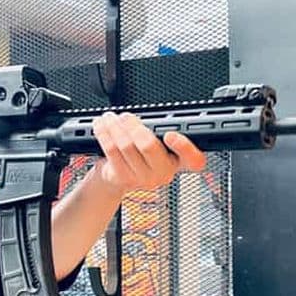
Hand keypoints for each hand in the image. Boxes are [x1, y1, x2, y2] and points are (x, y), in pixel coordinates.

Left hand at [92, 112, 206, 193]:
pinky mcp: (124, 178)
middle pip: (149, 146)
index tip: (170, 135)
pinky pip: (112, 151)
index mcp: (179, 161)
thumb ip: (158, 132)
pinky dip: (104, 135)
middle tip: (125, 116)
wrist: (118, 177)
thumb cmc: (141, 155)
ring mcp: (144, 179)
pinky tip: (101, 127)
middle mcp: (164, 173)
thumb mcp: (157, 143)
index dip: (184, 147)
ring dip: (114, 127)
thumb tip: (142, 118)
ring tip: (109, 118)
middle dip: (133, 126)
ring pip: (126, 146)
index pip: (193, 159)